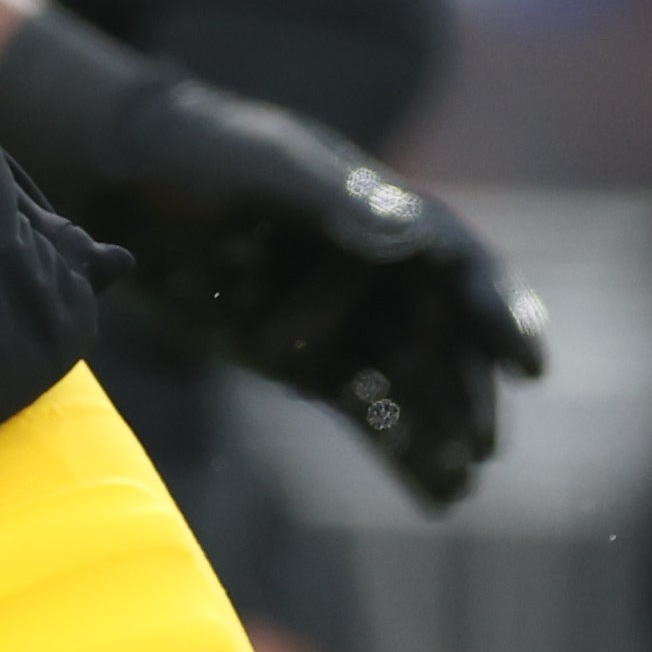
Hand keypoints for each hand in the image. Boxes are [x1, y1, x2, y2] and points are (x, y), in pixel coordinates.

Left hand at [0, 32, 548, 507]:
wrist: (122, 183)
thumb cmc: (201, 154)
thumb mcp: (263, 163)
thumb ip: (333, 197)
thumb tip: (411, 232)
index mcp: (384, 212)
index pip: (462, 266)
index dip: (502, 312)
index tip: (529, 362)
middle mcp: (379, 271)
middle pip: (446, 337)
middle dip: (471, 390)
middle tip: (486, 442)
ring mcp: (346, 321)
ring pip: (413, 384)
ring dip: (443, 429)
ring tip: (464, 478)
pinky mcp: (308, 364)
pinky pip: (369, 413)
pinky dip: (402, 452)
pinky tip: (438, 497)